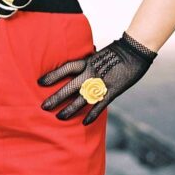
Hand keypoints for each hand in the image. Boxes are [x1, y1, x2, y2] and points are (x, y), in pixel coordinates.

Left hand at [38, 32, 156, 125]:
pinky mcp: (112, 91)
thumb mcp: (96, 55)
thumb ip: (86, 63)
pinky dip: (92, 114)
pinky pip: (99, 105)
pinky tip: (84, 123)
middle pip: (69, 87)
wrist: (134, 51)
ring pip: (81, 100)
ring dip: (69, 109)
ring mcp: (101, 83)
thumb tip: (75, 68)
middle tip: (43, 106)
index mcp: (86, 62)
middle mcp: (90, 73)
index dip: (52, 76)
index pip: (64, 69)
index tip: (40, 83)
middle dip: (56, 98)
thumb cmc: (114, 52)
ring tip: (59, 117)